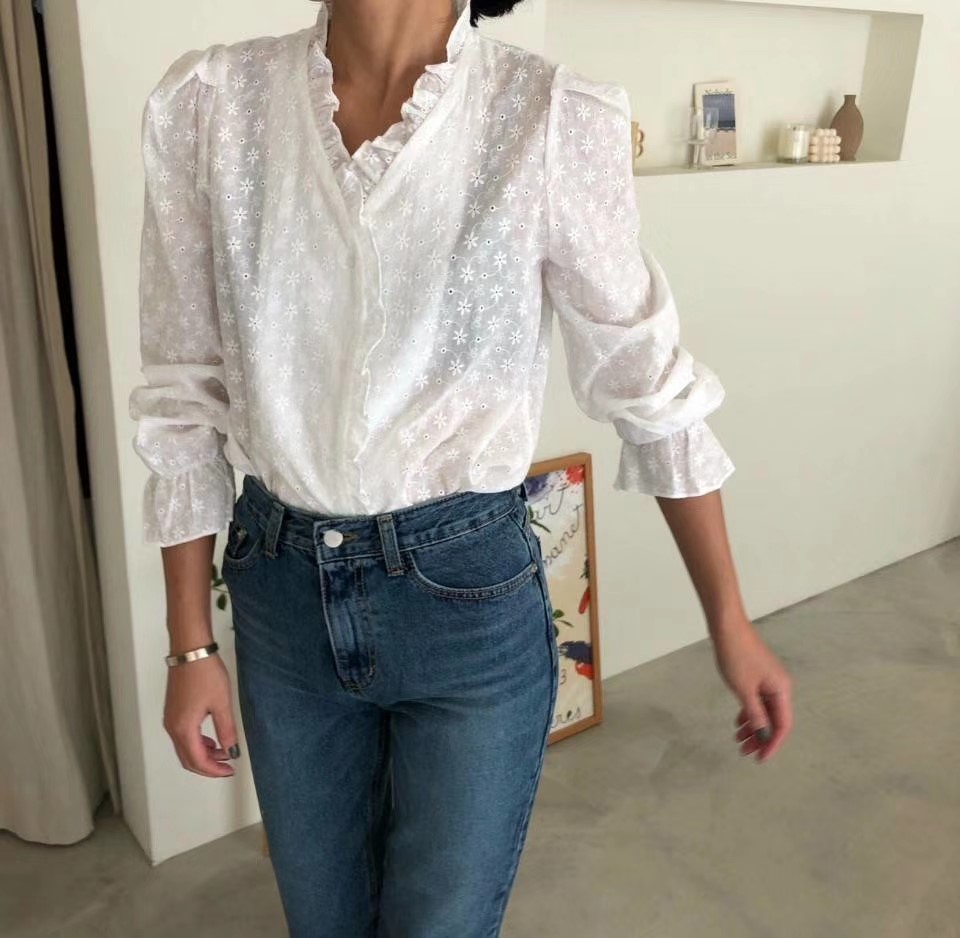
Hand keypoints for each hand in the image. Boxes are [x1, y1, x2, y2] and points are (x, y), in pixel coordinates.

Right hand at [163, 653, 239, 777]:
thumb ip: (226, 730)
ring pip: (185, 747)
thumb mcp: (221, 703)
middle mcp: (172, 726)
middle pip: (187, 758)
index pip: (197, 761)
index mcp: (183, 728)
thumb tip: (231, 750)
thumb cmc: (204, 673)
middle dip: (208, 765)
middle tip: (227, 766)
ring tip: (224, 750)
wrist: (190, 650)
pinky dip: (198, 742)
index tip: (229, 770)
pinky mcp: (173, 710)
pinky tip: (212, 738)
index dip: (214, 770)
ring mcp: (171, 718)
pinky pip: (183, 735)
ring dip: (203, 753)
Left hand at [711, 619, 792, 762]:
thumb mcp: (744, 691)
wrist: (727, 627)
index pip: (782, 725)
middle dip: (761, 738)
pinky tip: (738, 722)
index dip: (772, 744)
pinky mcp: (758, 675)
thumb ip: (756, 715)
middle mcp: (780, 686)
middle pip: (774, 720)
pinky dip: (749, 712)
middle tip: (744, 751)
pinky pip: (757, 700)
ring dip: (753, 726)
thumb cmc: (736, 657)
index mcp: (782, 690)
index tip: (759, 758)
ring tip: (738, 740)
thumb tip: (764, 737)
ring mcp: (769, 680)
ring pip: (764, 711)